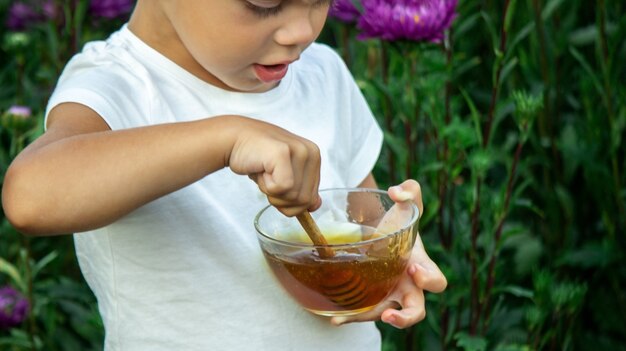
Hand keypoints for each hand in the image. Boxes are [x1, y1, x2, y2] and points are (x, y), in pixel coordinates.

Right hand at [227, 117, 321, 215]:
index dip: (290, 201)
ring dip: (271, 191)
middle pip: (304, 201)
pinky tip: (261, 169)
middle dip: (281, 199)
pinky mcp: (283, 153)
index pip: (312, 199)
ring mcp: (299, 151)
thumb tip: (315, 205)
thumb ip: (301, 188)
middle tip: (268, 178)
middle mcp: (311, 152)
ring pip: (293, 196)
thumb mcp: (284, 175)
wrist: (233, 140)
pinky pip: (281, 188)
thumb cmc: (257, 157)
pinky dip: (266, 186)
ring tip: (264, 171)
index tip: (276, 181)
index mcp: (314, 157)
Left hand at [330, 179, 446, 327]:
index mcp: (421, 267)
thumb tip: (396, 191)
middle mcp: (407, 287)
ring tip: (345, 317)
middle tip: (391, 313)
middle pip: (415, 311)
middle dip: (406, 317)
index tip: (414, 270)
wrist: (380, 235)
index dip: (429, 280)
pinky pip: (362, 312)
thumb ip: (409, 191)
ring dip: (367, 318)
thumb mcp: (405, 204)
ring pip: (384, 314)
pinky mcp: (371, 299)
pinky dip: (349, 316)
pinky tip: (334, 317)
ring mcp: (389, 296)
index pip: (436, 281)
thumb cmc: (399, 223)